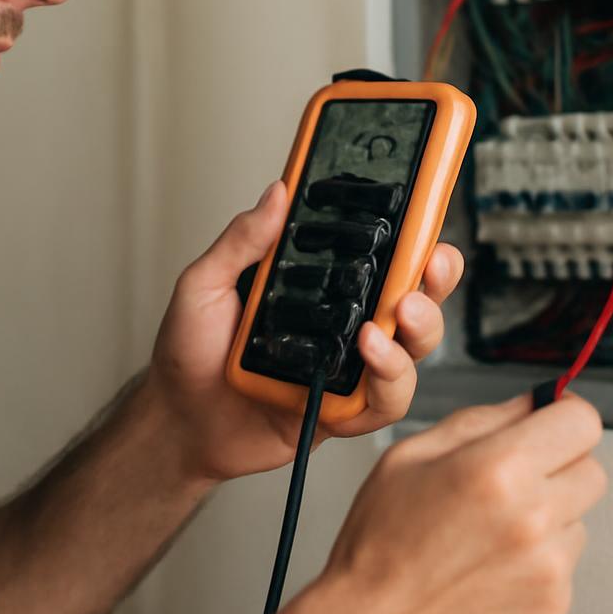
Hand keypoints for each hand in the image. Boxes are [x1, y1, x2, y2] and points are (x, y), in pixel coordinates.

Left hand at [145, 179, 463, 482]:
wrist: (178, 421)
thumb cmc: (189, 352)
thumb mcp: (204, 284)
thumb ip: (242, 240)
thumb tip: (277, 192)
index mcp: (318, 284)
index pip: (377, 252)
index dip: (410, 233)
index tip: (424, 211)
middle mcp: (343, 321)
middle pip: (413, 293)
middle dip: (434, 276)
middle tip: (429, 265)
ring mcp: (349, 366)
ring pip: (414, 346)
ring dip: (418, 328)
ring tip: (393, 318)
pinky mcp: (346, 410)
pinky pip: (388, 401)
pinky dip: (391, 380)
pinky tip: (371, 358)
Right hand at [268, 394, 606, 613]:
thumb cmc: (381, 545)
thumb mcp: (411, 455)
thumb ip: (480, 420)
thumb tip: (530, 403)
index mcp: (498, 470)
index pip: (582, 422)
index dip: (564, 412)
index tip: (551, 416)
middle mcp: (532, 518)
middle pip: (591, 468)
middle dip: (558, 462)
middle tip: (513, 474)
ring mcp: (548, 567)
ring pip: (578, 516)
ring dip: (548, 512)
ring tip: (492, 526)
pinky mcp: (553, 604)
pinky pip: (565, 560)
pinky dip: (538, 555)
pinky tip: (493, 558)